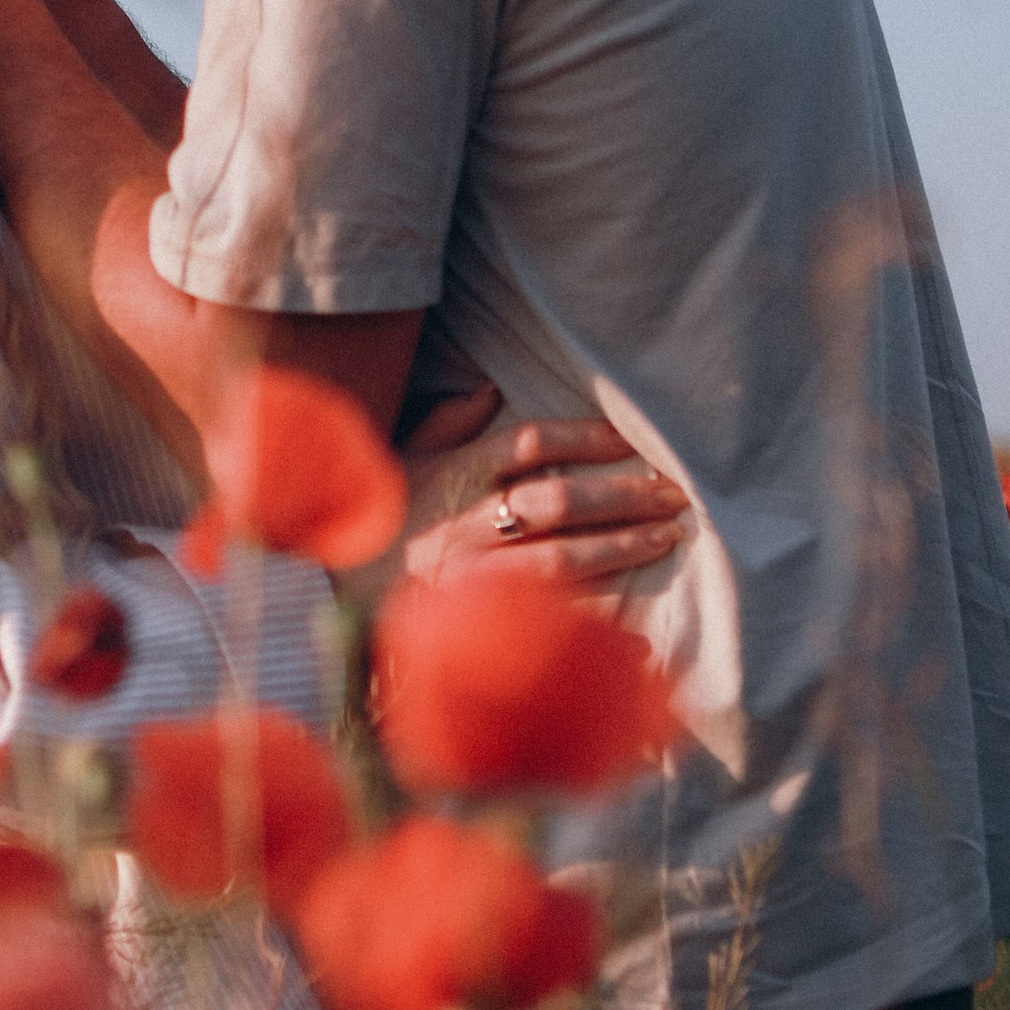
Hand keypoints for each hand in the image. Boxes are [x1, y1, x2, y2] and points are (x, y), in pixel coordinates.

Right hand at [397, 412, 692, 591]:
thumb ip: (447, 424)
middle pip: (555, 500)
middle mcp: (464, 522)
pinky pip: (545, 614)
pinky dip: (594, 613)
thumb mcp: (404, 459)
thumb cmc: (381, 515)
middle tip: (672, 491)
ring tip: (666, 536)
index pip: (526, 444)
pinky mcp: (475, 620)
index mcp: (452, 474)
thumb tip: (488, 388)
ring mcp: (471, 575)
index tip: (628, 441)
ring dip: (620, 546)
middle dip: (621, 495)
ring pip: (559, 558)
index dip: (582, 438)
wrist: (337, 589)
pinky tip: (635, 616)